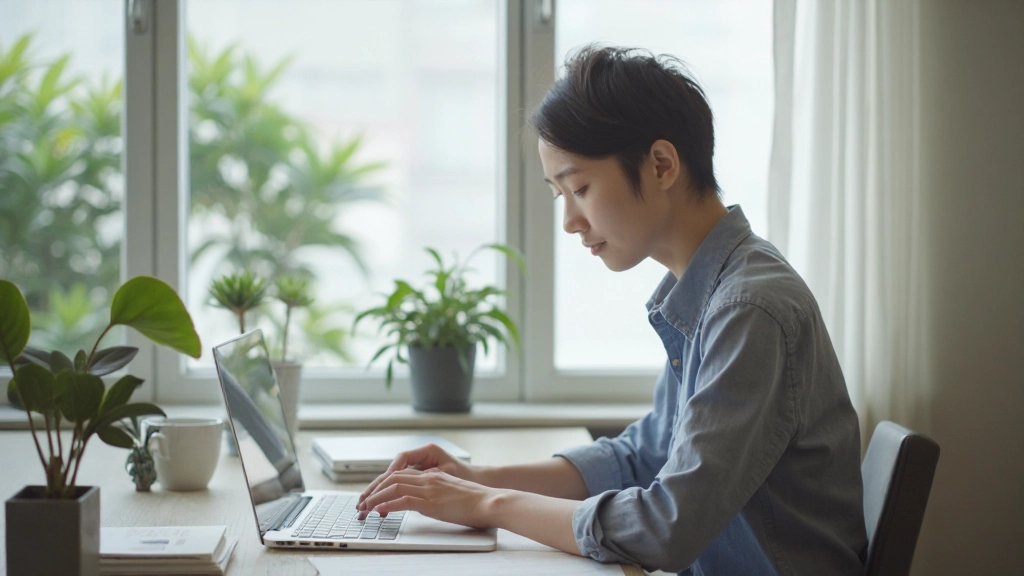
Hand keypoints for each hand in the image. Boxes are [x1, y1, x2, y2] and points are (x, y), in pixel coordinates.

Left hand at [357, 468, 501, 528]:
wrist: (490, 501)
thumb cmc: (477, 501)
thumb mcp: (454, 494)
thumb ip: (439, 495)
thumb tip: (428, 504)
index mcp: (433, 476)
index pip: (402, 474)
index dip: (384, 483)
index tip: (374, 494)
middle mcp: (428, 478)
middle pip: (393, 478)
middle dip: (374, 489)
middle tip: (363, 502)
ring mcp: (429, 489)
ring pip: (393, 487)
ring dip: (375, 497)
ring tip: (365, 507)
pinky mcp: (430, 501)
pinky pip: (402, 500)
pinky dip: (386, 504)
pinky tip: (378, 511)